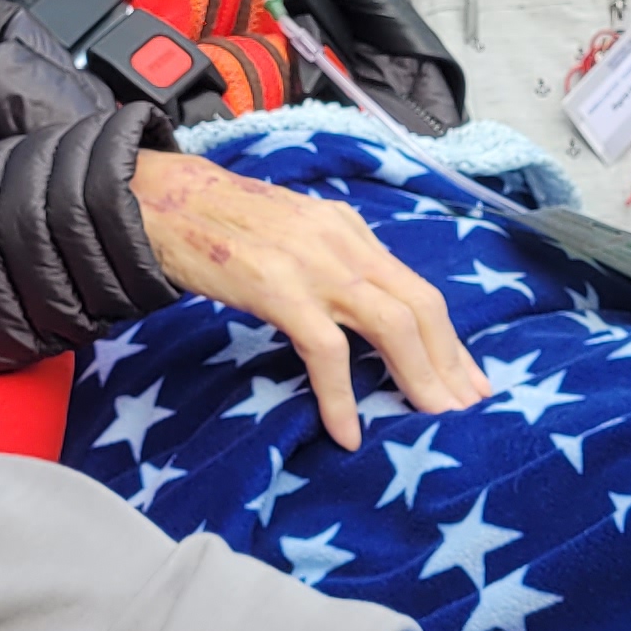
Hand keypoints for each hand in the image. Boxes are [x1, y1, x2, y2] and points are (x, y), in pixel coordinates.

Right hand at [130, 149, 484, 446]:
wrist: (160, 200)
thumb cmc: (222, 225)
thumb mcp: (294, 233)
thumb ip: (334, 263)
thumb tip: (370, 312)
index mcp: (350, 230)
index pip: (419, 288)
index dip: (450, 339)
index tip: (469, 378)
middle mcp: (343, 242)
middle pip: (420, 307)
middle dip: (449, 362)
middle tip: (466, 409)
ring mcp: (312, 264)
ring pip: (390, 324)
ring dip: (417, 377)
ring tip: (430, 419)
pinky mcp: (276, 288)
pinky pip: (325, 349)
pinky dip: (343, 396)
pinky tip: (348, 431)